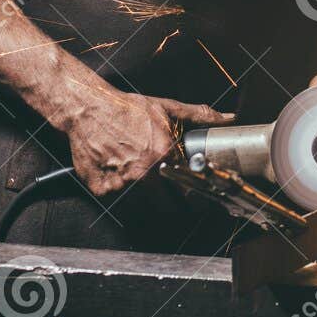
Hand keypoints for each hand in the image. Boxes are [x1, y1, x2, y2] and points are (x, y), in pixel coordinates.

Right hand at [61, 87, 232, 196]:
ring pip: (143, 208)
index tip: (198, 201)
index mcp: (165, 154)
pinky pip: (118, 203)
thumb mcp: (167, 108)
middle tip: (172, 200)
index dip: (195, 196)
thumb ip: (200, 116)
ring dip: (147, 203)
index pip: (189, 188)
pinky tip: (122, 181)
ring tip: (143, 187)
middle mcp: (144, 172)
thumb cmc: (126, 108)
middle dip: (173, 205)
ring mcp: (122, 183)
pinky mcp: (102, 189)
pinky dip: (121, 196)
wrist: (88, 109)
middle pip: (168, 206)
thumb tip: (228, 118)